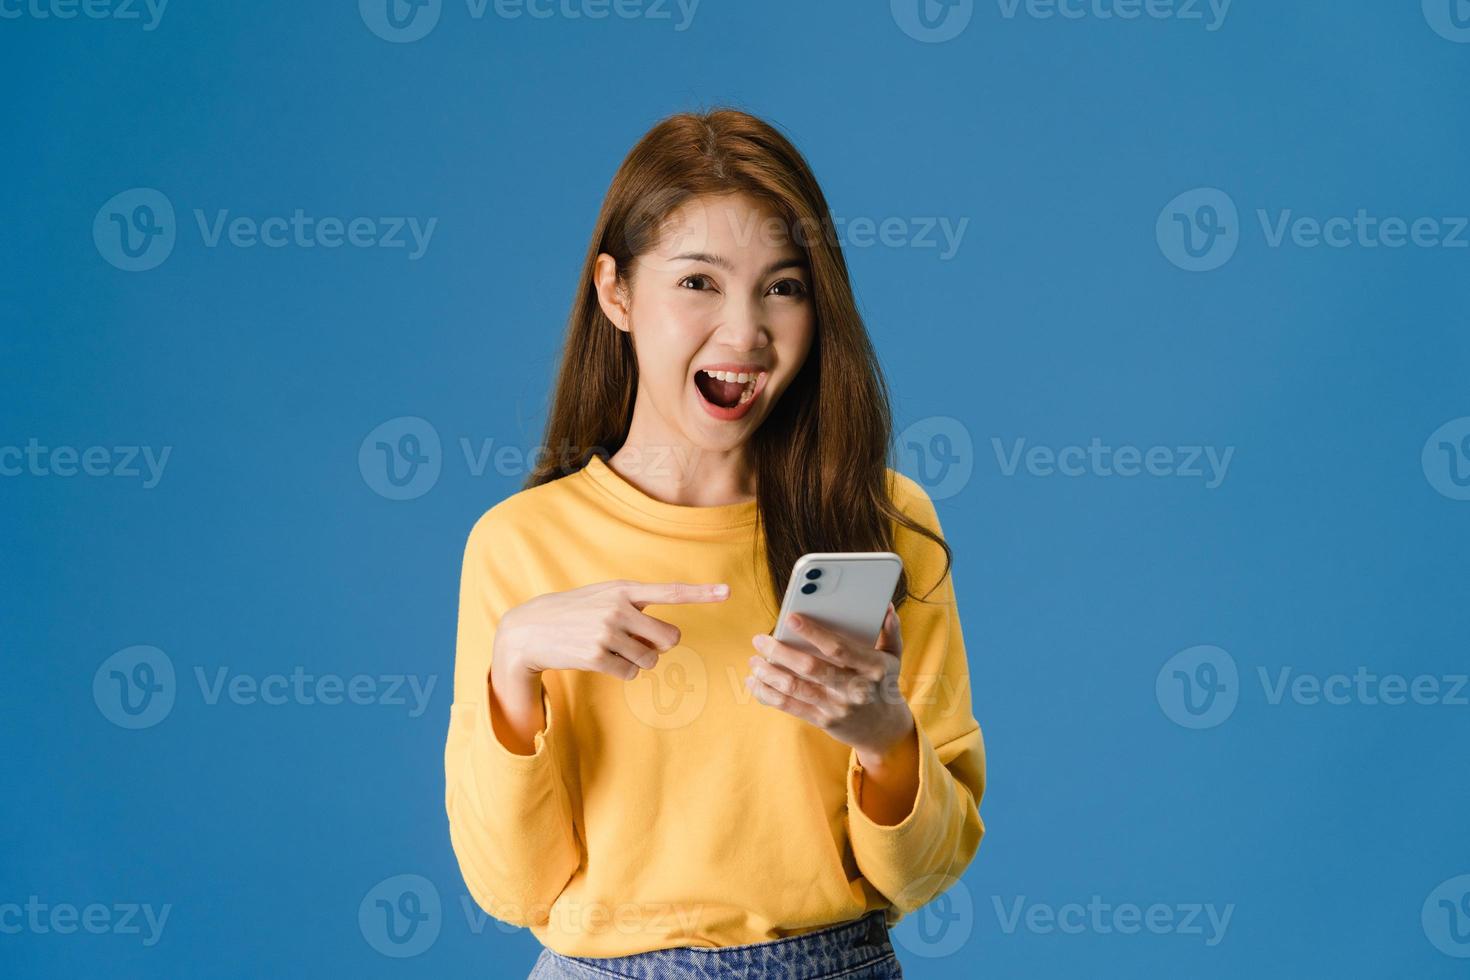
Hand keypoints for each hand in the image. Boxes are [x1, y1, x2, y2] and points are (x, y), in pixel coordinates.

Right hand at [494, 579, 729, 681]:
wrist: (532, 629)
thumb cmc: (576, 612)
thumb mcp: (605, 597)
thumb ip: (636, 607)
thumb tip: (668, 638)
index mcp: (624, 590)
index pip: (670, 591)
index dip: (701, 593)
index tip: (727, 591)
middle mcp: (619, 609)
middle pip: (670, 639)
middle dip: (658, 646)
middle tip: (634, 640)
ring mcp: (607, 633)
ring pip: (650, 660)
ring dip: (637, 660)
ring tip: (610, 647)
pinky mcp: (597, 656)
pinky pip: (630, 673)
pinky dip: (620, 670)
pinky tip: (599, 658)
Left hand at [745, 604, 913, 763]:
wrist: (883, 729)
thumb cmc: (883, 684)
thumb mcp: (894, 657)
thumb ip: (890, 631)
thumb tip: (886, 607)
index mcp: (873, 668)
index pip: (838, 648)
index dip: (813, 633)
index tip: (790, 618)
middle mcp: (855, 689)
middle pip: (811, 668)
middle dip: (780, 652)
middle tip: (760, 639)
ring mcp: (838, 707)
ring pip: (795, 688)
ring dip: (769, 673)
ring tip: (754, 661)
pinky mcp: (823, 721)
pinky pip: (790, 707)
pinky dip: (768, 695)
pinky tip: (755, 683)